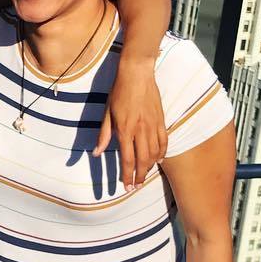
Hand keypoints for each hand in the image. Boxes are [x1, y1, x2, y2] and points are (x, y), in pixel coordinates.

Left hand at [93, 56, 166, 189]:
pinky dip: (162, 153)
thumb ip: (104, 135)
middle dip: (140, 176)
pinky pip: (164, 141)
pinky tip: (158, 160)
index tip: (127, 187)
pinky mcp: (161, 120)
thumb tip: (97, 153)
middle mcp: (140, 130)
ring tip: (144, 175)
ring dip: (150, 167)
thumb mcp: (107, 113)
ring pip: (155, 153)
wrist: (137, 74)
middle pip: (142, 160)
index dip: (127, 175)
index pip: (127, 159)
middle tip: (137, 186)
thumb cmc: (119, 92)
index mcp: (125, 129)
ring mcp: (153, 125)